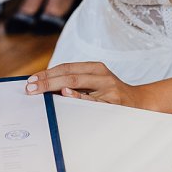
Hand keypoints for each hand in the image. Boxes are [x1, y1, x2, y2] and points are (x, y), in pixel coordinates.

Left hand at [25, 62, 146, 107]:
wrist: (141, 104)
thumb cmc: (112, 95)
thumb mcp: (97, 84)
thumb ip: (77, 84)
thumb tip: (47, 88)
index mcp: (96, 68)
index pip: (67, 68)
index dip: (48, 73)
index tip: (31, 80)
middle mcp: (102, 76)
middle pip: (70, 75)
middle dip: (47, 81)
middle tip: (30, 87)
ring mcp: (108, 89)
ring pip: (79, 84)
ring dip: (57, 86)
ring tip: (40, 89)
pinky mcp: (113, 103)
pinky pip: (92, 101)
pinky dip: (78, 98)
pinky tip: (66, 95)